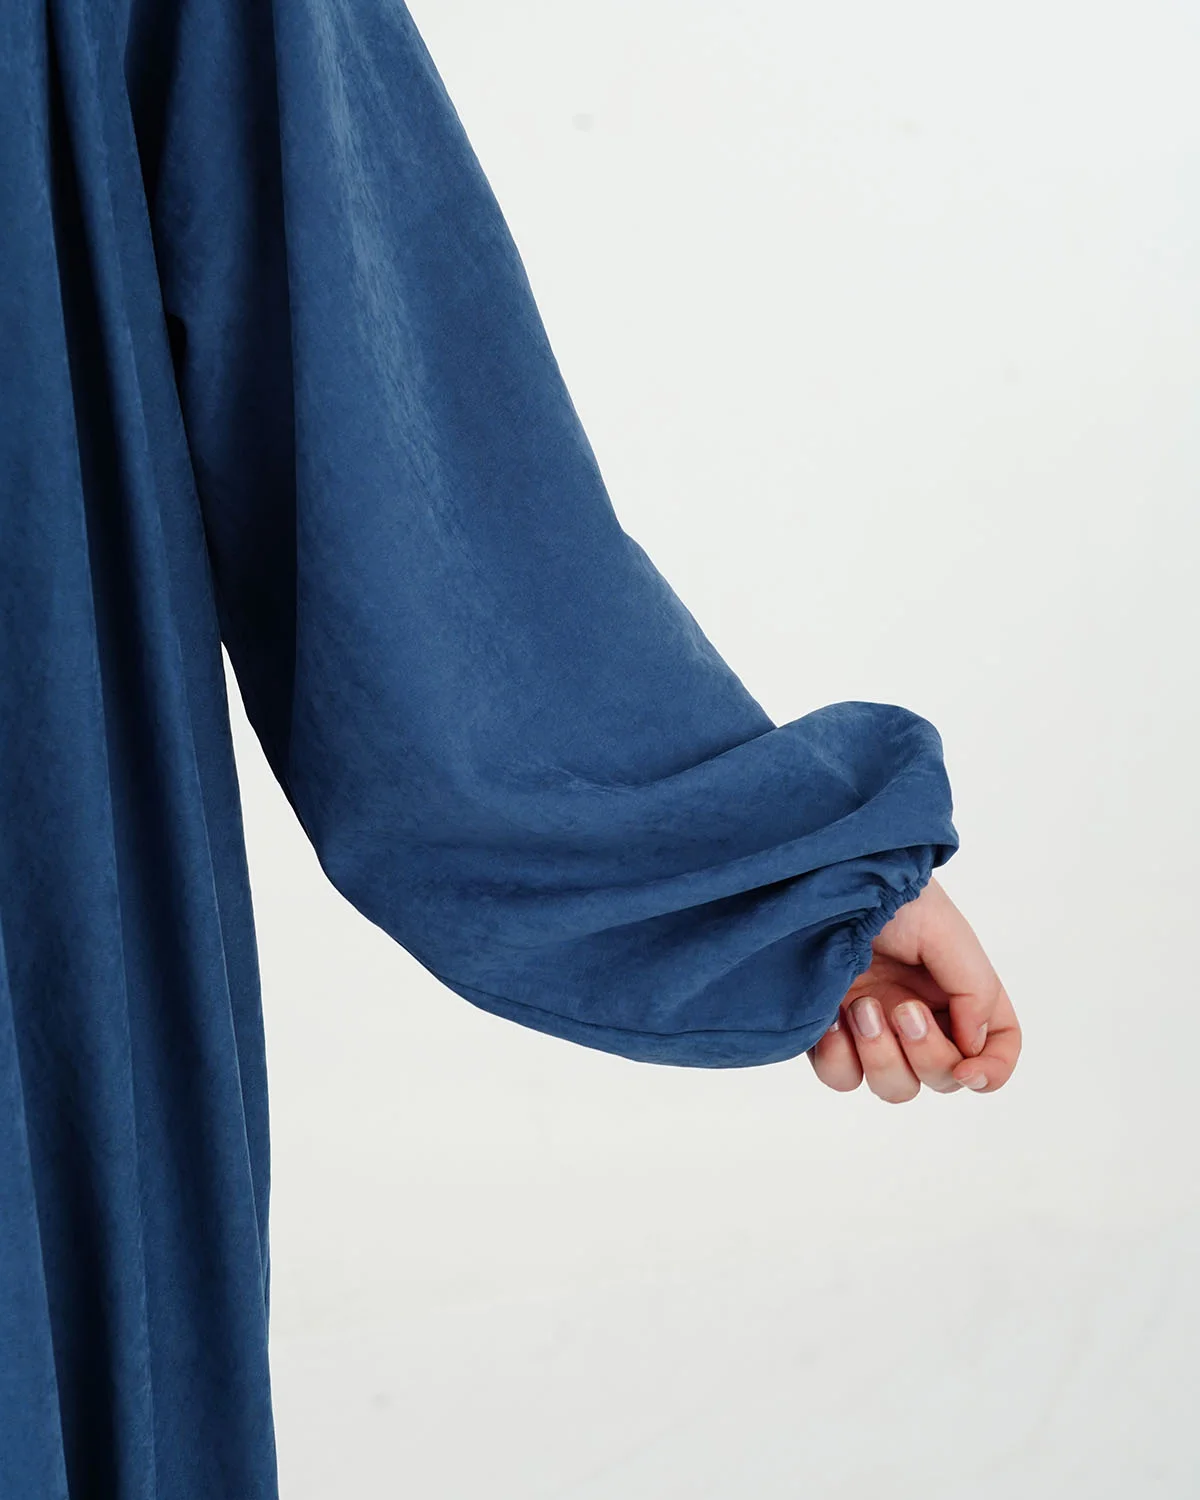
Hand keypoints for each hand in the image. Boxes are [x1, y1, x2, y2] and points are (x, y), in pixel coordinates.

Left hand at [806, 876, 1020, 1101]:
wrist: (827, 884)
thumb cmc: (892, 898)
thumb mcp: (947, 934)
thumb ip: (975, 991)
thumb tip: (972, 1046)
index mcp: (960, 994)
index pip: (996, 1048)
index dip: (992, 1070)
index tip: (968, 1070)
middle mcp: (922, 1017)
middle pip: (943, 1079)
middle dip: (927, 1054)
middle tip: (903, 1009)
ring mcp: (876, 1029)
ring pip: (894, 1087)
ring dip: (881, 1057)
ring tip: (861, 1007)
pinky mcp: (832, 1033)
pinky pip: (842, 1077)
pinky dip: (839, 1058)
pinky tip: (832, 1018)